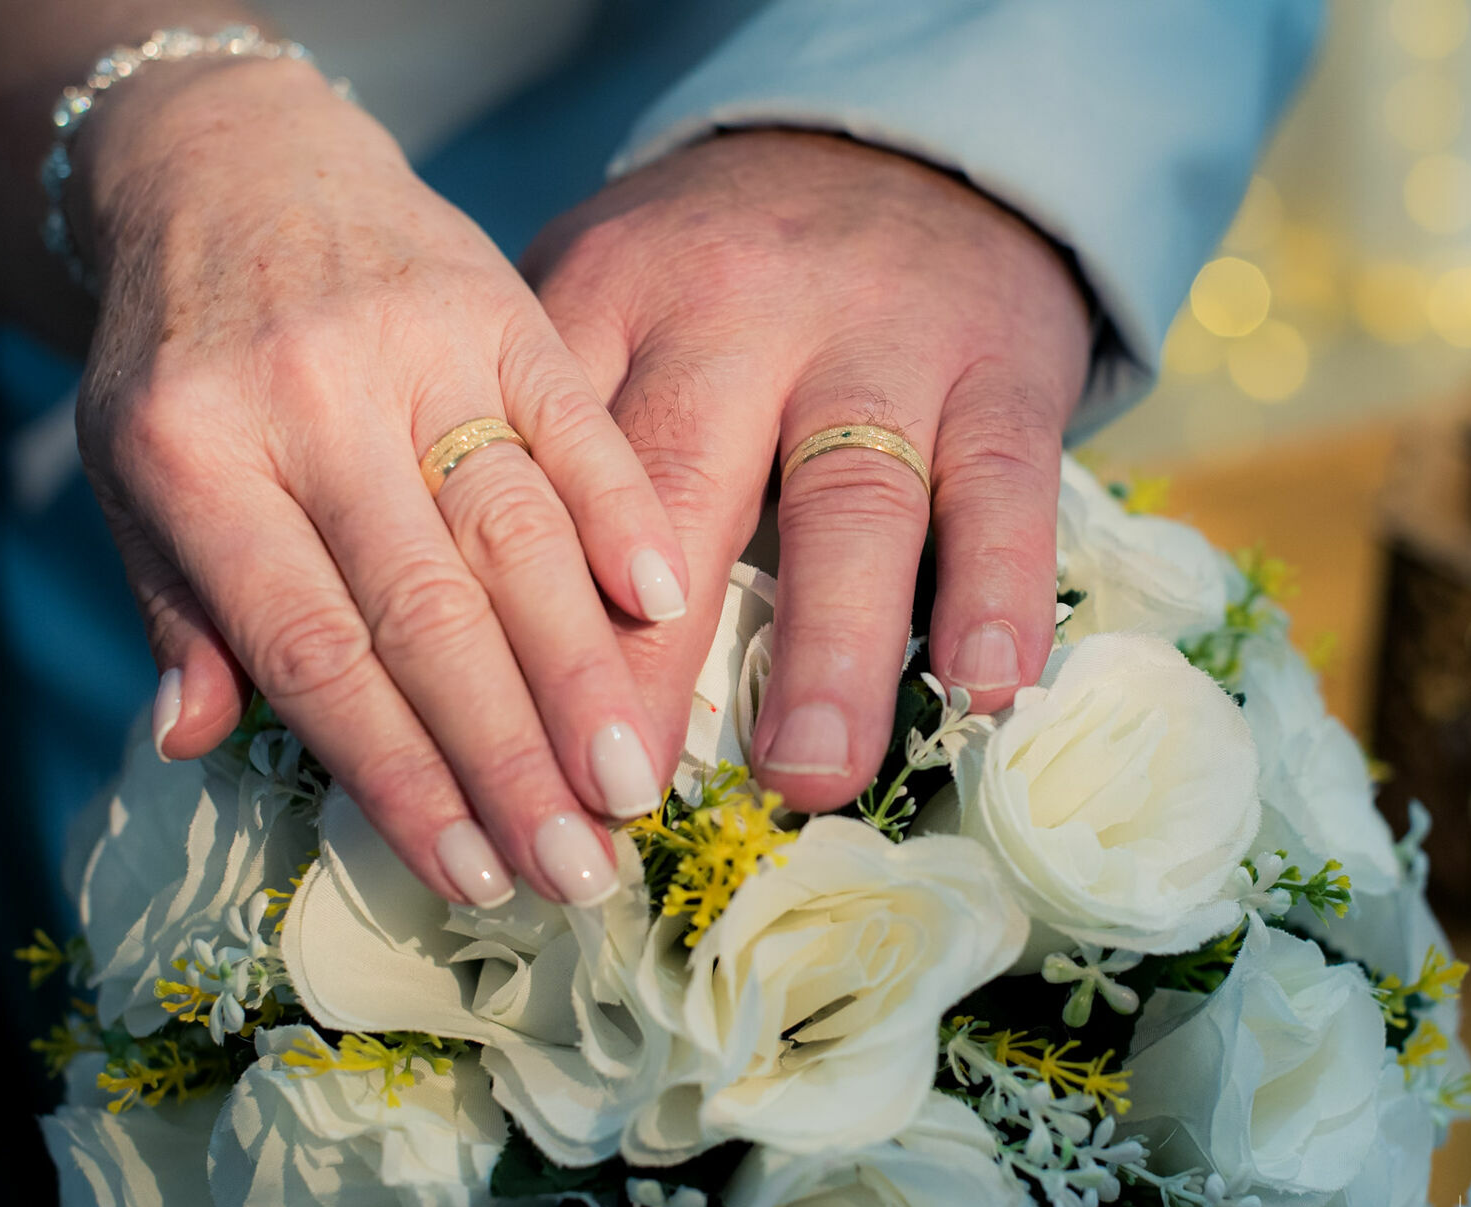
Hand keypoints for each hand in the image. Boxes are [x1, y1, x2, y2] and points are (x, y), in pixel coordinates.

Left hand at [74, 58, 688, 905]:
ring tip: (630, 782)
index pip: (313, 648)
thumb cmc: (186, 355)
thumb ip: (178, 607)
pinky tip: (669, 608)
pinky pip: (576, 420)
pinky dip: (625, 514)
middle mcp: (307, 398)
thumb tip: (192, 741)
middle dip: (507, 753)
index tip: (469, 871)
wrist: (238, 165)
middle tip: (575, 867)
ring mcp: (415, 345)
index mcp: (193, 455)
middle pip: (428, 608)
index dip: (398, 771)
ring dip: (580, 667)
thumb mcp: (135, 475)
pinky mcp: (501, 303)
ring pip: (514, 529)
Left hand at [524, 130, 1093, 811]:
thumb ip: (535, 425)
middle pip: (682, 491)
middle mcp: (741, 318)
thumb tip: (466, 613)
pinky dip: (998, 588)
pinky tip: (984, 684)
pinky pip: (1004, 487)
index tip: (499, 754)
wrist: (911, 145)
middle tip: (622, 797)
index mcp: (616, 301)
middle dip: (649, 660)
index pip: (551, 473)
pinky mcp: (1002, 373)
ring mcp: (882, 347)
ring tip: (807, 773)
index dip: (519, 622)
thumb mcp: (604, 291)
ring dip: (830, 645)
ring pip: (848, 500)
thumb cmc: (727, 264)